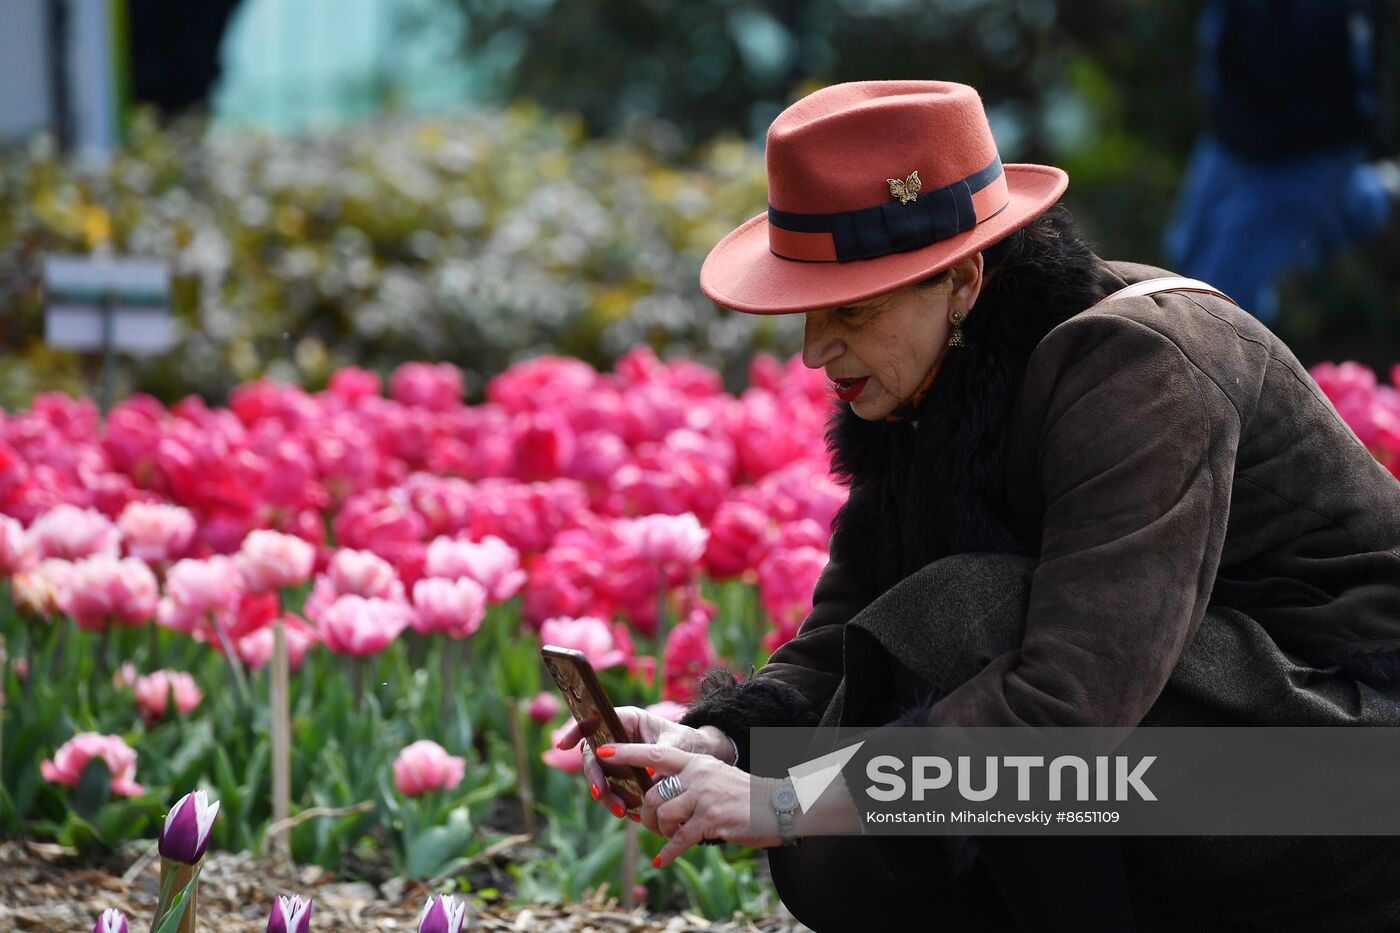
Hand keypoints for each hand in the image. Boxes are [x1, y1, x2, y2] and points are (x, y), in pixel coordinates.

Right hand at [554, 706, 734, 819]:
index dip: (576, 730)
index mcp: (629, 720)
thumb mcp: (678, 747)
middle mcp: (619, 736)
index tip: (563, 746)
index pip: (596, 720)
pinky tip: (631, 813)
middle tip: (601, 795)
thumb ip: (659, 756)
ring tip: (623, 811)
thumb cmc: (689, 744)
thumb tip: (644, 773)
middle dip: (595, 777)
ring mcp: (619, 757)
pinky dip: (619, 801)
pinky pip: (613, 788)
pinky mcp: (623, 775)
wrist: (700, 758)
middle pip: (594, 754)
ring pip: (601, 776)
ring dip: (608, 795)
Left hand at [594, 742, 784, 866]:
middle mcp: (697, 774)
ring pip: (664, 815)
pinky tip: (663, 860)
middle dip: (646, 815)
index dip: (626, 753)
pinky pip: (680, 838)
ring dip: (661, 832)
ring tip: (668, 838)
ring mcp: (705, 796)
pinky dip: (669, 852)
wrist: (777, 805)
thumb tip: (656, 796)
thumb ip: (687, 781)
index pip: (654, 753)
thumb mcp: (713, 776)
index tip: (603, 751)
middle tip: (649, 825)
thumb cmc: (742, 795)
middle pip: (653, 794)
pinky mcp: (712, 819)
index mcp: (695, 761)